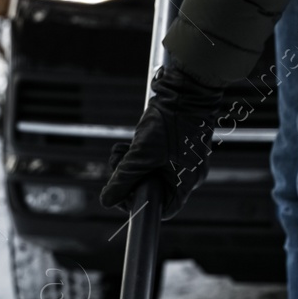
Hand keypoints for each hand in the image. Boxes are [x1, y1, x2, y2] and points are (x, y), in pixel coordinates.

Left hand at [99, 61, 223, 219]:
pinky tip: (129, 144)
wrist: (186, 88)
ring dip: (130, 165)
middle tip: (118, 164)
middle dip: (130, 180)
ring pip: (150, 175)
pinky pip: (155, 161)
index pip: (163, 210)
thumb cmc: (171, 120)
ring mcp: (184, 161)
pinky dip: (139, 155)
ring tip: (122, 150)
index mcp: (187, 182)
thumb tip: (107, 200)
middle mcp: (189, 175)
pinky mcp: (177, 149)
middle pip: (153, 191)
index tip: (123, 192)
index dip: (140, 205)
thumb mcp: (141, 153)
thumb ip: (123, 179)